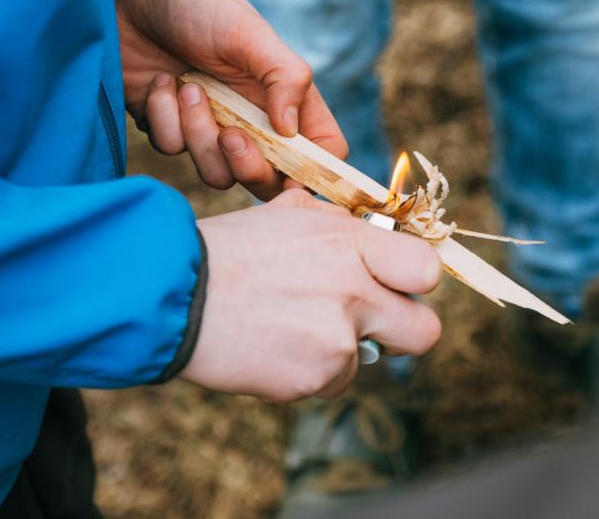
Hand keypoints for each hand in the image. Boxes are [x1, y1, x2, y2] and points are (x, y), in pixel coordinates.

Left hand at [104, 0, 346, 197]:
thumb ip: (284, 78)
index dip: (316, 172)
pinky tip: (160, 82)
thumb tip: (292, 132)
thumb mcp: (248, 33)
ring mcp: (210, 126)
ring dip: (199, 132)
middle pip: (270, 178)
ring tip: (187, 85)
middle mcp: (252, 117)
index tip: (295, 174)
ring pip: (218, 173)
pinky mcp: (169, 127)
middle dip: (249, 166)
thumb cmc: (196, 4)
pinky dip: (164, 117)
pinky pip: (172, 149)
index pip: (320, 150)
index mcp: (283, 94)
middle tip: (232, 135)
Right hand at [184, 190, 443, 401]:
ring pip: (366, 360)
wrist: (172, 294)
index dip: (416, 282)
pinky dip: (304, 373)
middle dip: (404, 332)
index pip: (426, 270)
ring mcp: (337, 337)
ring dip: (336, 351)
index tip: (400, 285)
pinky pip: (328, 382)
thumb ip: (332, 224)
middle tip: (371, 325)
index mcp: (350, 241)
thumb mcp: (284, 215)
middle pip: (424, 331)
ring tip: (285, 329)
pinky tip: (269, 348)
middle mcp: (354, 288)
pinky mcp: (314, 377)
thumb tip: (361, 226)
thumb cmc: (225, 250)